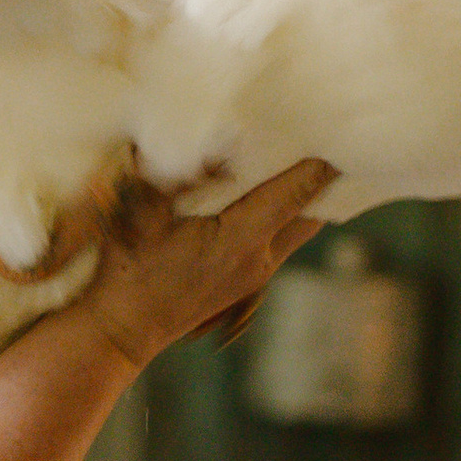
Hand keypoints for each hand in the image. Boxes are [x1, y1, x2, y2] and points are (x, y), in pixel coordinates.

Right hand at [78, 160, 335, 374]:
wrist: (123, 328)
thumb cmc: (128, 270)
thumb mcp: (141, 216)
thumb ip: (170, 175)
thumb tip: (194, 136)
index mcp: (239, 238)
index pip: (296, 193)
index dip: (321, 163)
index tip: (336, 132)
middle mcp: (259, 259)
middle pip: (313, 214)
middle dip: (322, 180)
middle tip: (322, 141)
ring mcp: (256, 275)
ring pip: (300, 229)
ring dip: (303, 198)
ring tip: (300, 160)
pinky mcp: (247, 282)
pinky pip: (281, 240)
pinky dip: (285, 214)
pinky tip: (268, 193)